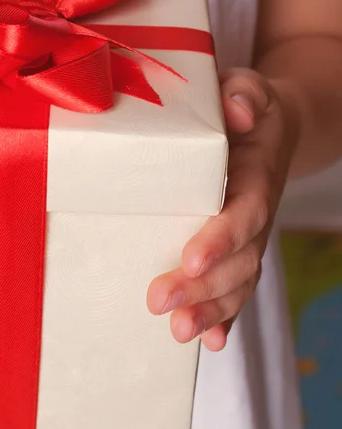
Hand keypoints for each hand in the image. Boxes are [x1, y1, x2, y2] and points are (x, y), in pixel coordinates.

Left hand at [147, 68, 297, 350]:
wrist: (267, 128)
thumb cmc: (245, 109)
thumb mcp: (248, 88)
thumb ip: (246, 93)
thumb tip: (238, 111)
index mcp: (255, 177)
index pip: (244, 213)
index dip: (222, 239)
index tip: (192, 260)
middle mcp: (255, 214)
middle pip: (238, 260)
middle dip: (204, 288)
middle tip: (161, 302)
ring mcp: (248, 237)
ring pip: (237, 282)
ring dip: (210, 310)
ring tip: (178, 332)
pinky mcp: (236, 249)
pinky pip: (235, 287)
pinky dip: (225, 316)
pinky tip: (208, 340)